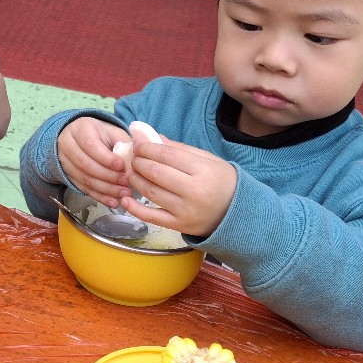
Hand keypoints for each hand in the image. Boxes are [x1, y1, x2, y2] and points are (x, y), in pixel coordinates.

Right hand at [56, 117, 133, 208]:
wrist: (80, 138)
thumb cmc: (101, 134)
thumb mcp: (113, 132)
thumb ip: (124, 143)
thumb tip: (137, 158)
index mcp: (80, 129)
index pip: (90, 145)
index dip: (106, 158)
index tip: (122, 166)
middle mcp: (68, 146)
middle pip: (86, 164)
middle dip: (108, 176)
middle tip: (126, 182)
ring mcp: (66, 163)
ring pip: (84, 179)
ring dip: (106, 189)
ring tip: (124, 194)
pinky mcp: (69, 177)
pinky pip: (84, 189)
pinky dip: (100, 197)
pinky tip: (114, 202)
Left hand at [120, 137, 237, 237]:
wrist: (238, 213)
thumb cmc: (222, 181)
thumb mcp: (206, 159)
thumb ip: (178, 148)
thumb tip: (148, 136)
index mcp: (202, 170)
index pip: (167, 155)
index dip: (148, 148)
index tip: (138, 145)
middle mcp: (193, 191)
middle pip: (156, 173)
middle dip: (139, 162)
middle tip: (133, 158)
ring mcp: (185, 210)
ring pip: (151, 192)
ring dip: (136, 180)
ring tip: (130, 172)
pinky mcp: (179, 225)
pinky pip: (152, 217)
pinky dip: (135, 209)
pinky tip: (125, 200)